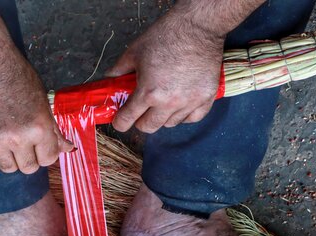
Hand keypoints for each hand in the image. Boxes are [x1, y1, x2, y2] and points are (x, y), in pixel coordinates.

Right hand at [0, 47, 72, 173]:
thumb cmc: (18, 81)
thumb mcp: (42, 103)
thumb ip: (54, 130)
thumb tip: (68, 149)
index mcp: (39, 128)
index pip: (48, 159)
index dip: (45, 152)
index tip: (39, 143)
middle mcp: (18, 138)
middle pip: (29, 168)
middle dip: (28, 157)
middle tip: (22, 140)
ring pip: (8, 168)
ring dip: (10, 157)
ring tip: (7, 137)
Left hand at [107, 5, 225, 132]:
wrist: (197, 27)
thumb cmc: (166, 36)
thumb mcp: (134, 52)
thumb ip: (118, 70)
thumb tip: (109, 80)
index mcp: (149, 92)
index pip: (128, 120)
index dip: (120, 122)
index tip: (120, 121)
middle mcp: (169, 102)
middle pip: (149, 127)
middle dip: (140, 121)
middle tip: (140, 111)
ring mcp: (189, 102)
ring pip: (170, 123)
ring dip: (162, 117)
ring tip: (160, 103)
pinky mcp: (206, 98)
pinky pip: (192, 118)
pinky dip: (184, 115)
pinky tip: (179, 106)